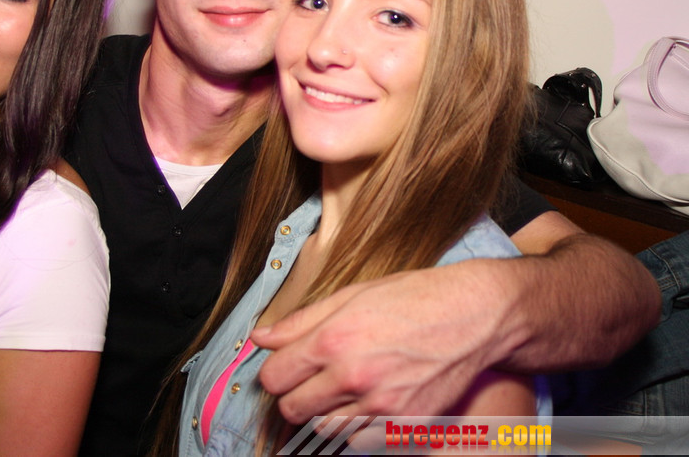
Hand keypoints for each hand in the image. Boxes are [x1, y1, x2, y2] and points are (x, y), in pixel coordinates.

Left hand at [251, 261, 511, 423]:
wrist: (474, 315)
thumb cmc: (415, 298)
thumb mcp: (352, 295)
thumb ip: (301, 321)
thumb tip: (260, 337)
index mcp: (333, 340)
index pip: (274, 377)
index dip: (276, 372)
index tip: (285, 368)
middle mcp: (353, 376)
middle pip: (292, 408)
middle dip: (295, 394)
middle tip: (312, 379)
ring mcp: (380, 405)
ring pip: (324, 427)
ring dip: (327, 410)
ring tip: (347, 386)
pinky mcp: (405, 425)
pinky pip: (360, 439)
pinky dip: (359, 426)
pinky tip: (371, 400)